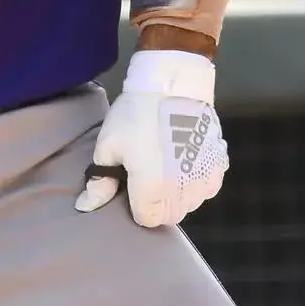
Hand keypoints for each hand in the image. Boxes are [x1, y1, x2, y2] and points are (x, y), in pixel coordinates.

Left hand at [75, 49, 228, 226]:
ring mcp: (206, 180)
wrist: (172, 86)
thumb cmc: (135, 116)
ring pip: (190, 204)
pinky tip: (184, 160)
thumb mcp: (108, 146)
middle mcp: (183, 192)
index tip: (131, 183)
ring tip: (165, 165)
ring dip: (177, 194)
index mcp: (153, 190)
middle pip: (170, 215)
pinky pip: (207, 187)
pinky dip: (196, 181)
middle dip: (156, 202)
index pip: (146, 219)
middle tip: (146, 174)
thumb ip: (100, 182)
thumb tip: (84, 207)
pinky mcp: (220, 166)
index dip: (136, 204)